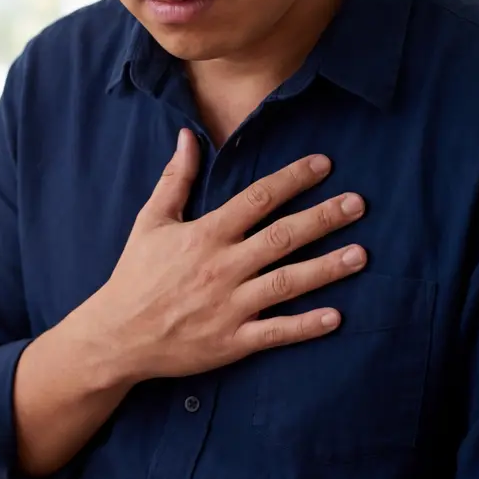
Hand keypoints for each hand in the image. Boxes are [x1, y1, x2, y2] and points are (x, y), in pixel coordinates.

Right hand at [79, 128, 367, 385]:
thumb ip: (175, 180)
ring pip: (287, 283)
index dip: (292, 179)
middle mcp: (222, 268)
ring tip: (361, 255)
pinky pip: (276, 332)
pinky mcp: (232, 341)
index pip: (257, 199)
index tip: (323, 165)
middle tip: (358, 204)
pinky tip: (336, 316)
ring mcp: (230, 306)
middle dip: (323, 218)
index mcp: (204, 236)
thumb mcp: (150, 222)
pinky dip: (306, 326)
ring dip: (327, 268)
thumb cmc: (135, 276)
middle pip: (282, 237)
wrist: (117, 336)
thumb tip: (187, 137)